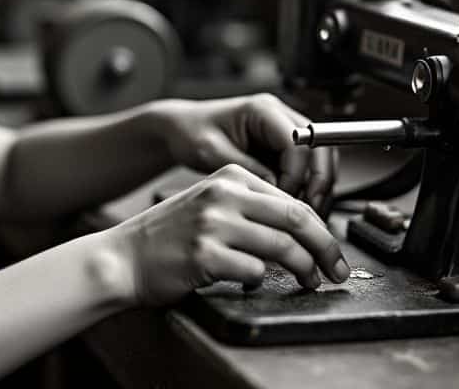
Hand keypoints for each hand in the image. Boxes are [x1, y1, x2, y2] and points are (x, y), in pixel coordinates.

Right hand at [110, 164, 349, 306]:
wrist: (122, 258)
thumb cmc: (166, 238)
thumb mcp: (208, 205)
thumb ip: (249, 209)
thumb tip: (302, 232)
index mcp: (228, 177)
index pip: (292, 200)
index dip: (321, 229)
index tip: (330, 250)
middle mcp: (222, 195)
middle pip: (297, 219)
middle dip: (326, 249)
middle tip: (336, 270)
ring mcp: (213, 224)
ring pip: (283, 247)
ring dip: (304, 270)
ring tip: (309, 282)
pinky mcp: (205, 255)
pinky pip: (254, 271)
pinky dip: (260, 280)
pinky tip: (248, 281)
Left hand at [155, 94, 337, 213]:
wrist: (181, 129)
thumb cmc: (191, 133)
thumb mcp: (211, 152)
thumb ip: (245, 168)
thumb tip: (274, 189)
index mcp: (263, 110)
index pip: (298, 142)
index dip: (295, 173)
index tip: (282, 198)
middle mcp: (280, 117)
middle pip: (320, 148)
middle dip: (318, 182)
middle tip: (308, 211)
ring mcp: (285, 132)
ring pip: (320, 160)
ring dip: (317, 188)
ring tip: (305, 215)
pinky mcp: (283, 148)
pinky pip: (307, 169)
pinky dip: (307, 189)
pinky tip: (296, 210)